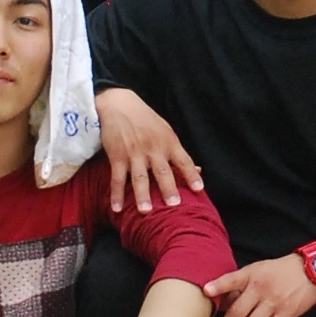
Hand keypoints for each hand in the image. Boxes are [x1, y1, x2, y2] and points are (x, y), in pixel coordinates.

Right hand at [98, 86, 203, 211]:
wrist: (120, 105)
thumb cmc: (146, 120)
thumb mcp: (166, 132)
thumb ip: (179, 153)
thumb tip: (199, 171)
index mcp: (169, 142)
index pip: (184, 161)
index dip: (192, 175)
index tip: (199, 189)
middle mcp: (153, 148)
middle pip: (163, 171)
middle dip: (168, 188)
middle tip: (174, 205)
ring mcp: (134, 153)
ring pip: (140, 177)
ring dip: (142, 195)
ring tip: (145, 211)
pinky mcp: (117, 156)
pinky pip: (117, 179)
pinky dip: (116, 194)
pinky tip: (117, 208)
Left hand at [206, 250, 315, 316]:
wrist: (311, 270)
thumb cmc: (280, 270)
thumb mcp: (259, 269)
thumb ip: (241, 284)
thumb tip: (222, 301)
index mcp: (252, 275)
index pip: (232, 279)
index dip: (219, 285)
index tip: (205, 292)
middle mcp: (261, 289)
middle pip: (239, 311)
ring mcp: (274, 302)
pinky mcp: (287, 313)